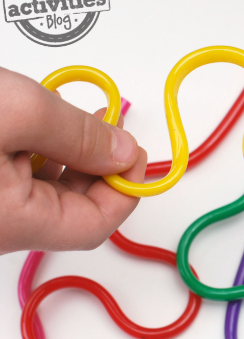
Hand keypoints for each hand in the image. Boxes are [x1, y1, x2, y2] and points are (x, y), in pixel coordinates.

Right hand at [0, 67, 146, 253]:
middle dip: (100, 163)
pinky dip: (37, 150)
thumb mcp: (19, 113)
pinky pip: (15, 178)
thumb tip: (122, 152)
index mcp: (12, 223)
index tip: (136, 153)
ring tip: (76, 115)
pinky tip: (39, 122)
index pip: (95, 225)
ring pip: (43, 190)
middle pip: (71, 207)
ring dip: (70, 152)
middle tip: (112, 125)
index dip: (125, 189)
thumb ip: (79, 135)